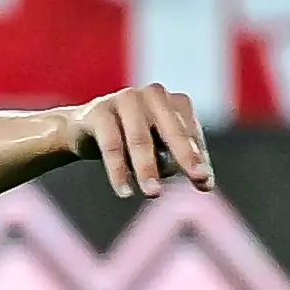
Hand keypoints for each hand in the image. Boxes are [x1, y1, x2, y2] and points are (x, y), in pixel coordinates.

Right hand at [64, 84, 213, 199]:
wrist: (84, 128)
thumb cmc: (130, 140)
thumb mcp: (158, 151)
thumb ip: (180, 163)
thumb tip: (206, 183)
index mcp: (174, 103)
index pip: (191, 134)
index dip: (199, 158)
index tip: (205, 183)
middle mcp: (153, 95)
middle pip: (172, 130)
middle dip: (186, 155)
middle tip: (198, 178)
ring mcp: (125, 100)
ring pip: (139, 139)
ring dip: (147, 167)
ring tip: (154, 193)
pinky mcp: (98, 112)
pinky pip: (111, 145)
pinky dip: (118, 170)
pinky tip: (125, 192)